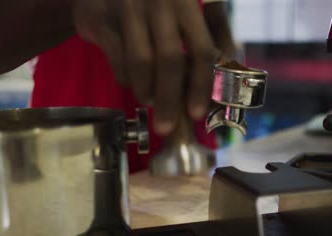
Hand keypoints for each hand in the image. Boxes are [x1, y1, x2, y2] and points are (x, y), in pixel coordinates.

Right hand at [73, 0, 216, 134]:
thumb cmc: (157, 0)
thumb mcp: (188, 6)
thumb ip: (212, 32)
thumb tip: (229, 67)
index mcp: (185, 3)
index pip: (200, 49)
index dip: (201, 85)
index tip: (196, 112)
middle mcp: (158, 4)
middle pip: (169, 60)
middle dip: (169, 100)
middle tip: (166, 127)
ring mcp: (127, 9)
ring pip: (139, 63)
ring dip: (146, 91)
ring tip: (149, 100)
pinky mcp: (101, 19)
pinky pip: (116, 60)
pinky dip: (126, 79)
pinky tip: (133, 82)